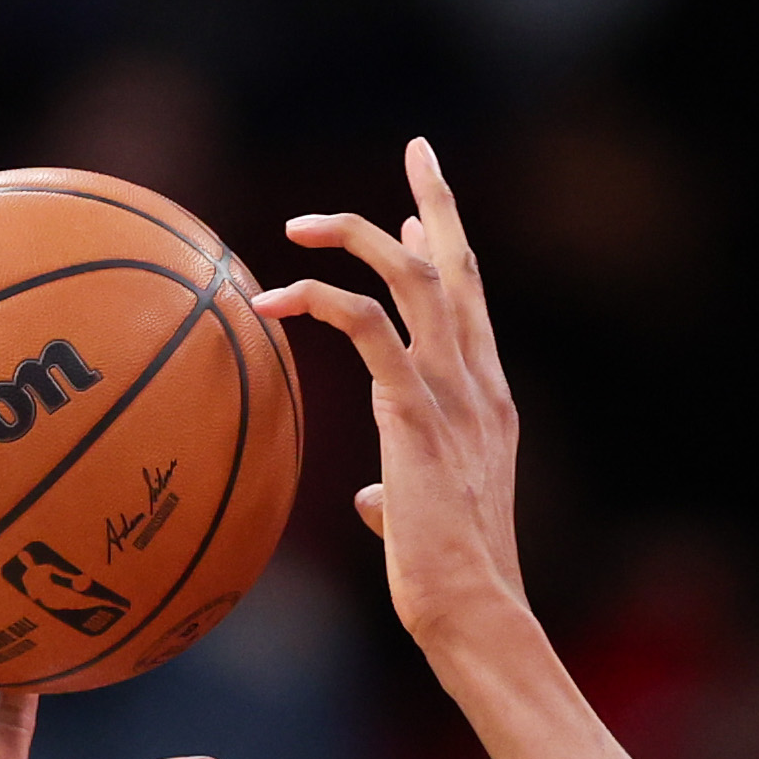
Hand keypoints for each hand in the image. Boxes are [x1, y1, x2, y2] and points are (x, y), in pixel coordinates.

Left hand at [264, 141, 529, 661]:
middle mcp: (479, 384)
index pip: (471, 305)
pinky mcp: (415, 410)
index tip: (418, 213)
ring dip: (355, 234)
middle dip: (436, 200)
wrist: (473, 609)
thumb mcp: (423, 521)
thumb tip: (371, 499)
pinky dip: (316, 299)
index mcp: (488, 403)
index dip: (447, 251)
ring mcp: (452, 392)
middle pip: (459, 266)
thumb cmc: (447, 581)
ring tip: (297, 222)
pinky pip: (364, 325)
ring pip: (411, 276)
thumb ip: (400, 492)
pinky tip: (270, 301)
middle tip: (419, 149)